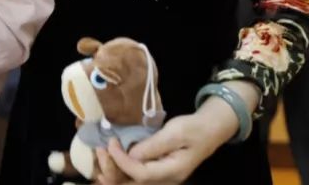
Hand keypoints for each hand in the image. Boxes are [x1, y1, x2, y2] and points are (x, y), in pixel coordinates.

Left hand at [94, 113, 225, 184]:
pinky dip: (120, 170)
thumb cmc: (193, 128)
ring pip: (132, 183)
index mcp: (172, 172)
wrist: (209, 130)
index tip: (110, 144)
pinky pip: (135, 177)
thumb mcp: (175, 132)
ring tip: (99, 157)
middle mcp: (165, 180)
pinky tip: (108, 163)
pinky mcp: (156, 172)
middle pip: (133, 184)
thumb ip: (153, 145)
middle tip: (100, 150)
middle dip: (112, 172)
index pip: (140, 173)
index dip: (121, 161)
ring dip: (113, 173)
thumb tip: (130, 154)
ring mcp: (161, 178)